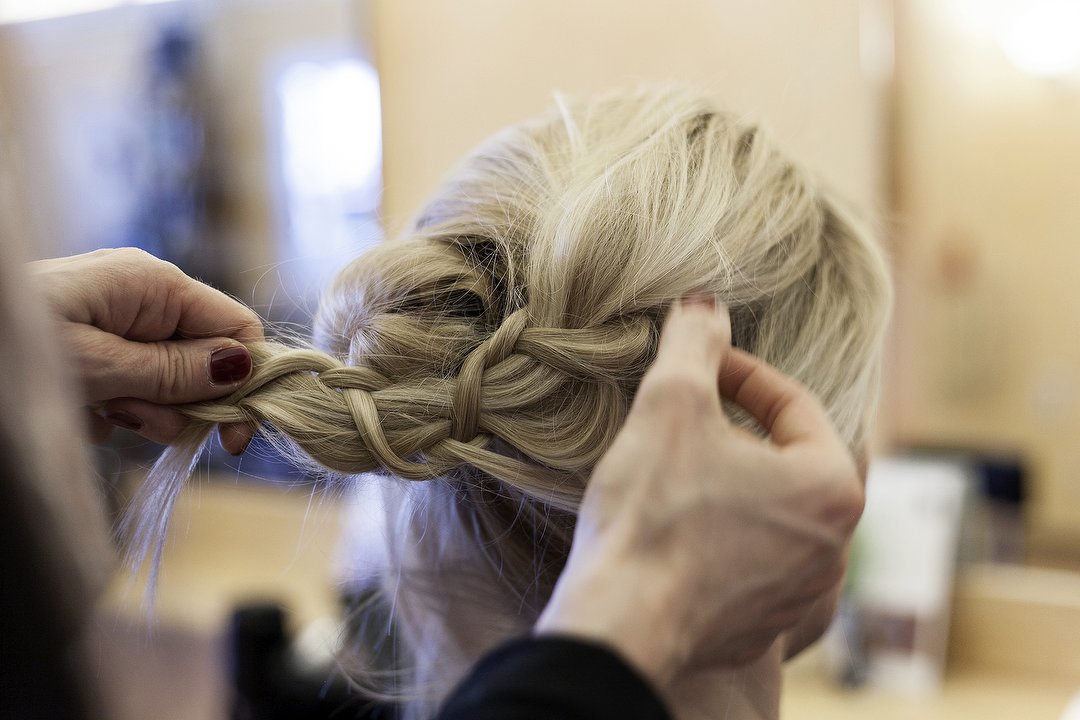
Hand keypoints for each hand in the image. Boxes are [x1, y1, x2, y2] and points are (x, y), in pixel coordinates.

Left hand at [30, 248, 262, 451]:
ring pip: (165, 376)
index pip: (237, 326)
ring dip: (139, 408)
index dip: (246, 383)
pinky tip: (77, 408)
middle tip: (129, 418)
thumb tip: (243, 368)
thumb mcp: (97, 365)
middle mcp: (142, 292)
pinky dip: (110, 403)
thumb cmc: (8, 348)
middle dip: (177, 402)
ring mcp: (115, 314)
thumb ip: (173, 370)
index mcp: (155, 283)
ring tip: (95, 412)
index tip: (230, 439)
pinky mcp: (91, 337)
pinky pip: (129, 379)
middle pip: (202, 358)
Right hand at [535, 297, 862, 689]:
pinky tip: (673, 526)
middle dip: (733, 429)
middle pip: (784, 458)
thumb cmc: (654, 512)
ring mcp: (800, 592)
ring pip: (768, 509)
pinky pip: (749, 558)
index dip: (739, 373)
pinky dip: (718, 533)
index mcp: (832, 485)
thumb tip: (705, 305)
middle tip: (681, 417)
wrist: (619, 623)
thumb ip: (695, 342)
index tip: (697, 365)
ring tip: (673, 470)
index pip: (792, 404)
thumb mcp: (671, 402)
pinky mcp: (761, 626)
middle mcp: (834, 545)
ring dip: (726, 481)